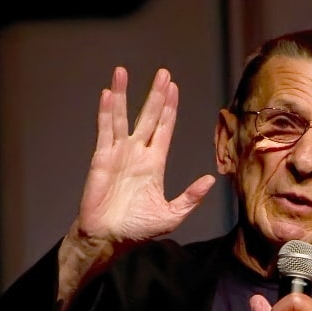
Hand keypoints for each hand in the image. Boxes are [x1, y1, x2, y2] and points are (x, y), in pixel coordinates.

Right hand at [78, 66, 214, 245]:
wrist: (109, 239)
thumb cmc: (137, 229)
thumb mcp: (172, 215)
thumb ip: (190, 198)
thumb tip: (210, 180)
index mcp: (154, 164)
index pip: (164, 130)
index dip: (169, 110)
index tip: (174, 88)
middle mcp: (137, 154)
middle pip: (147, 117)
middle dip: (155, 95)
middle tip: (163, 73)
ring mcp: (118, 154)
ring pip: (121, 117)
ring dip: (122, 94)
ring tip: (122, 71)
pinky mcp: (101, 159)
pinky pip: (104, 131)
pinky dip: (105, 112)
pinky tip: (107, 94)